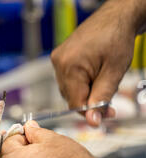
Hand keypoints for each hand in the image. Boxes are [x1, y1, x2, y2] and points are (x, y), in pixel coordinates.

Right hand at [51, 0, 142, 126]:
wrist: (117, 17)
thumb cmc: (117, 37)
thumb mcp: (113, 73)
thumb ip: (101, 99)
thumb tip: (92, 121)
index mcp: (69, 66)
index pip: (75, 104)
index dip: (91, 112)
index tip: (107, 114)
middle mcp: (59, 63)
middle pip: (72, 98)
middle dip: (92, 101)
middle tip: (110, 98)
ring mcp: (58, 59)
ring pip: (71, 91)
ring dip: (88, 92)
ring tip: (103, 80)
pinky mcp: (61, 58)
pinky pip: (70, 81)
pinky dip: (83, 83)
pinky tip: (95, 75)